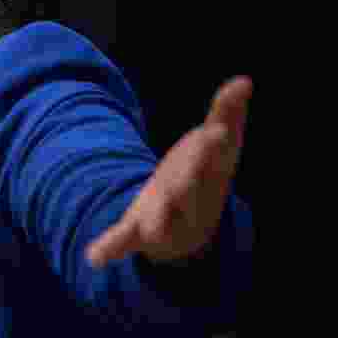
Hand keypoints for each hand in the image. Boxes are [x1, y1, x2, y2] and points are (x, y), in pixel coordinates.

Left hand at [85, 76, 252, 267]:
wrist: (190, 228)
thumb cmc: (201, 174)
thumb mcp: (217, 147)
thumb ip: (228, 114)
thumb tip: (244, 80)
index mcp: (210, 177)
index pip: (214, 160)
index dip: (215, 146)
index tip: (218, 132)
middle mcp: (191, 201)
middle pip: (189, 190)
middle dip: (188, 183)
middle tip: (180, 186)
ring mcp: (165, 217)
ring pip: (161, 218)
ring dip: (157, 221)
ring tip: (150, 229)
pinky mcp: (138, 231)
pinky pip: (124, 240)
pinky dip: (109, 249)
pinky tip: (93, 257)